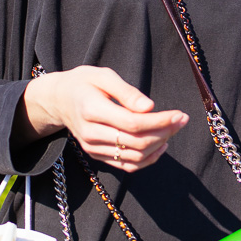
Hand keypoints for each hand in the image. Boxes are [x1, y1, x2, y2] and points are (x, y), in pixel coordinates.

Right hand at [22, 66, 188, 171]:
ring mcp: (92, 148)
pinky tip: (161, 145)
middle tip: (181, 120)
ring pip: (134, 156)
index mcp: (91, 110)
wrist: (59, 100)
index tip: (180, 114)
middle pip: (136, 142)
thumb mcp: (103, 76)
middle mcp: (90, 133)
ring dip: (159, 145)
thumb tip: (149, 108)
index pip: (132, 123)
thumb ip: (127, 91)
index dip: (160, 121)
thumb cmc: (84, 83)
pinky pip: (127, 165)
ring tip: (173, 129)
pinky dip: (148, 159)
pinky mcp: (96, 156)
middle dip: (164, 132)